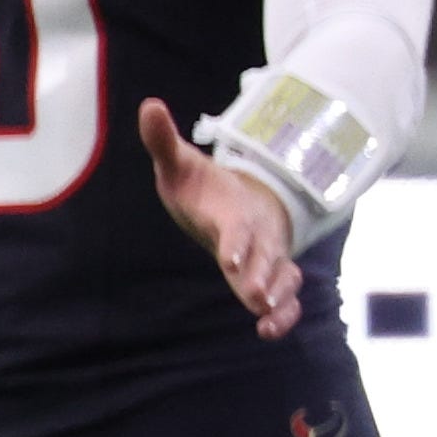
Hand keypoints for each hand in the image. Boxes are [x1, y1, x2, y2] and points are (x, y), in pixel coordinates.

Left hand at [139, 101, 303, 337]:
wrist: (240, 198)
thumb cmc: (203, 186)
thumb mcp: (179, 163)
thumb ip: (163, 140)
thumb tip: (149, 105)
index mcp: (232, 210)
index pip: (235, 226)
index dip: (235, 240)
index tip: (230, 256)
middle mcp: (256, 235)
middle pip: (262, 257)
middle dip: (259, 276)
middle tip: (254, 297)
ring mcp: (268, 256)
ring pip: (281, 278)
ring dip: (277, 298)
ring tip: (267, 318)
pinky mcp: (272, 274)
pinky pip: (286, 295)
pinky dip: (284, 312)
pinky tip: (270, 331)